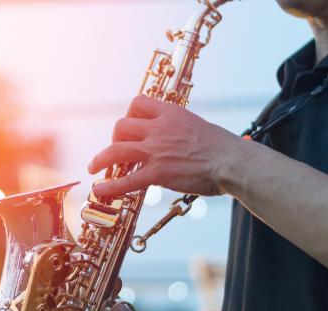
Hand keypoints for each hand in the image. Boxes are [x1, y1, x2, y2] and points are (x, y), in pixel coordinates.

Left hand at [88, 96, 242, 196]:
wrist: (233, 162)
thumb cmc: (224, 148)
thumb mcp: (199, 127)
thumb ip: (181, 131)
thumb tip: (177, 139)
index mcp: (171, 114)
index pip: (138, 103)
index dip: (129, 115)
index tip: (129, 127)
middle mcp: (159, 129)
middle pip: (122, 126)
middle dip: (114, 138)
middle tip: (117, 150)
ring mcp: (156, 151)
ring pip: (116, 151)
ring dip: (100, 160)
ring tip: (94, 168)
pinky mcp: (157, 173)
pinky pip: (126, 180)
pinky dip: (111, 186)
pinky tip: (101, 190)